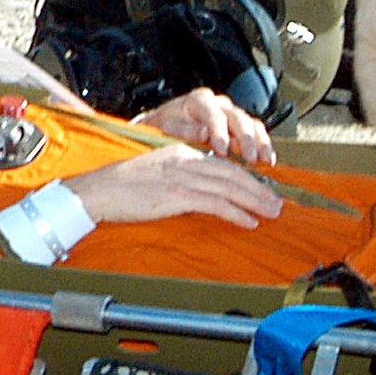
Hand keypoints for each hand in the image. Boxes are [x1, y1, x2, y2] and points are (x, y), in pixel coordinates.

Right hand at [66, 147, 283, 231]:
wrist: (99, 190)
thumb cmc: (122, 187)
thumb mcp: (157, 175)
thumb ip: (181, 180)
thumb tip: (202, 196)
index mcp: (182, 153)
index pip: (223, 164)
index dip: (247, 177)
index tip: (261, 190)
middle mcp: (186, 161)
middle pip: (232, 173)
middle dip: (258, 189)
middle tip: (277, 203)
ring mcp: (182, 177)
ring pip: (229, 187)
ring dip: (254, 201)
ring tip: (271, 213)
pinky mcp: (177, 194)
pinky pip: (215, 203)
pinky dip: (236, 212)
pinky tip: (248, 221)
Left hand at [134, 89, 275, 164]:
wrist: (163, 127)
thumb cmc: (163, 128)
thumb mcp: (166, 128)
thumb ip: (186, 129)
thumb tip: (205, 133)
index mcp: (199, 101)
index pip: (214, 115)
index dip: (220, 133)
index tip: (222, 150)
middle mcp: (218, 104)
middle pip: (238, 118)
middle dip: (246, 139)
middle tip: (249, 157)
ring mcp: (230, 114)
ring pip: (251, 123)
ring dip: (260, 142)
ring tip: (264, 160)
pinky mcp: (238, 126)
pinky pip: (255, 131)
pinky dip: (263, 144)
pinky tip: (268, 159)